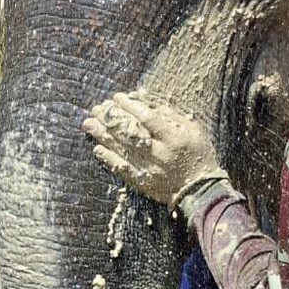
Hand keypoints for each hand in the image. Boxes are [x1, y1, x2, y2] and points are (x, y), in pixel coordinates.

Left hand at [82, 91, 228, 207]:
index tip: (116, 97)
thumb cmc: (198, 154)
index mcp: (174, 137)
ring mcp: (149, 168)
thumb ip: (170, 115)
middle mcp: (160, 153)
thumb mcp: (193, 130)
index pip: (148, 118)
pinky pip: (121, 168)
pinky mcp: (141, 181)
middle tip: (97, 109)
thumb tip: (146, 100)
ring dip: (102, 136)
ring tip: (89, 124)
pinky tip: (96, 148)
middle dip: (111, 119)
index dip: (130, 106)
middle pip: (129, 133)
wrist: (199, 190)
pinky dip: (108, 158)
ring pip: (121, 148)